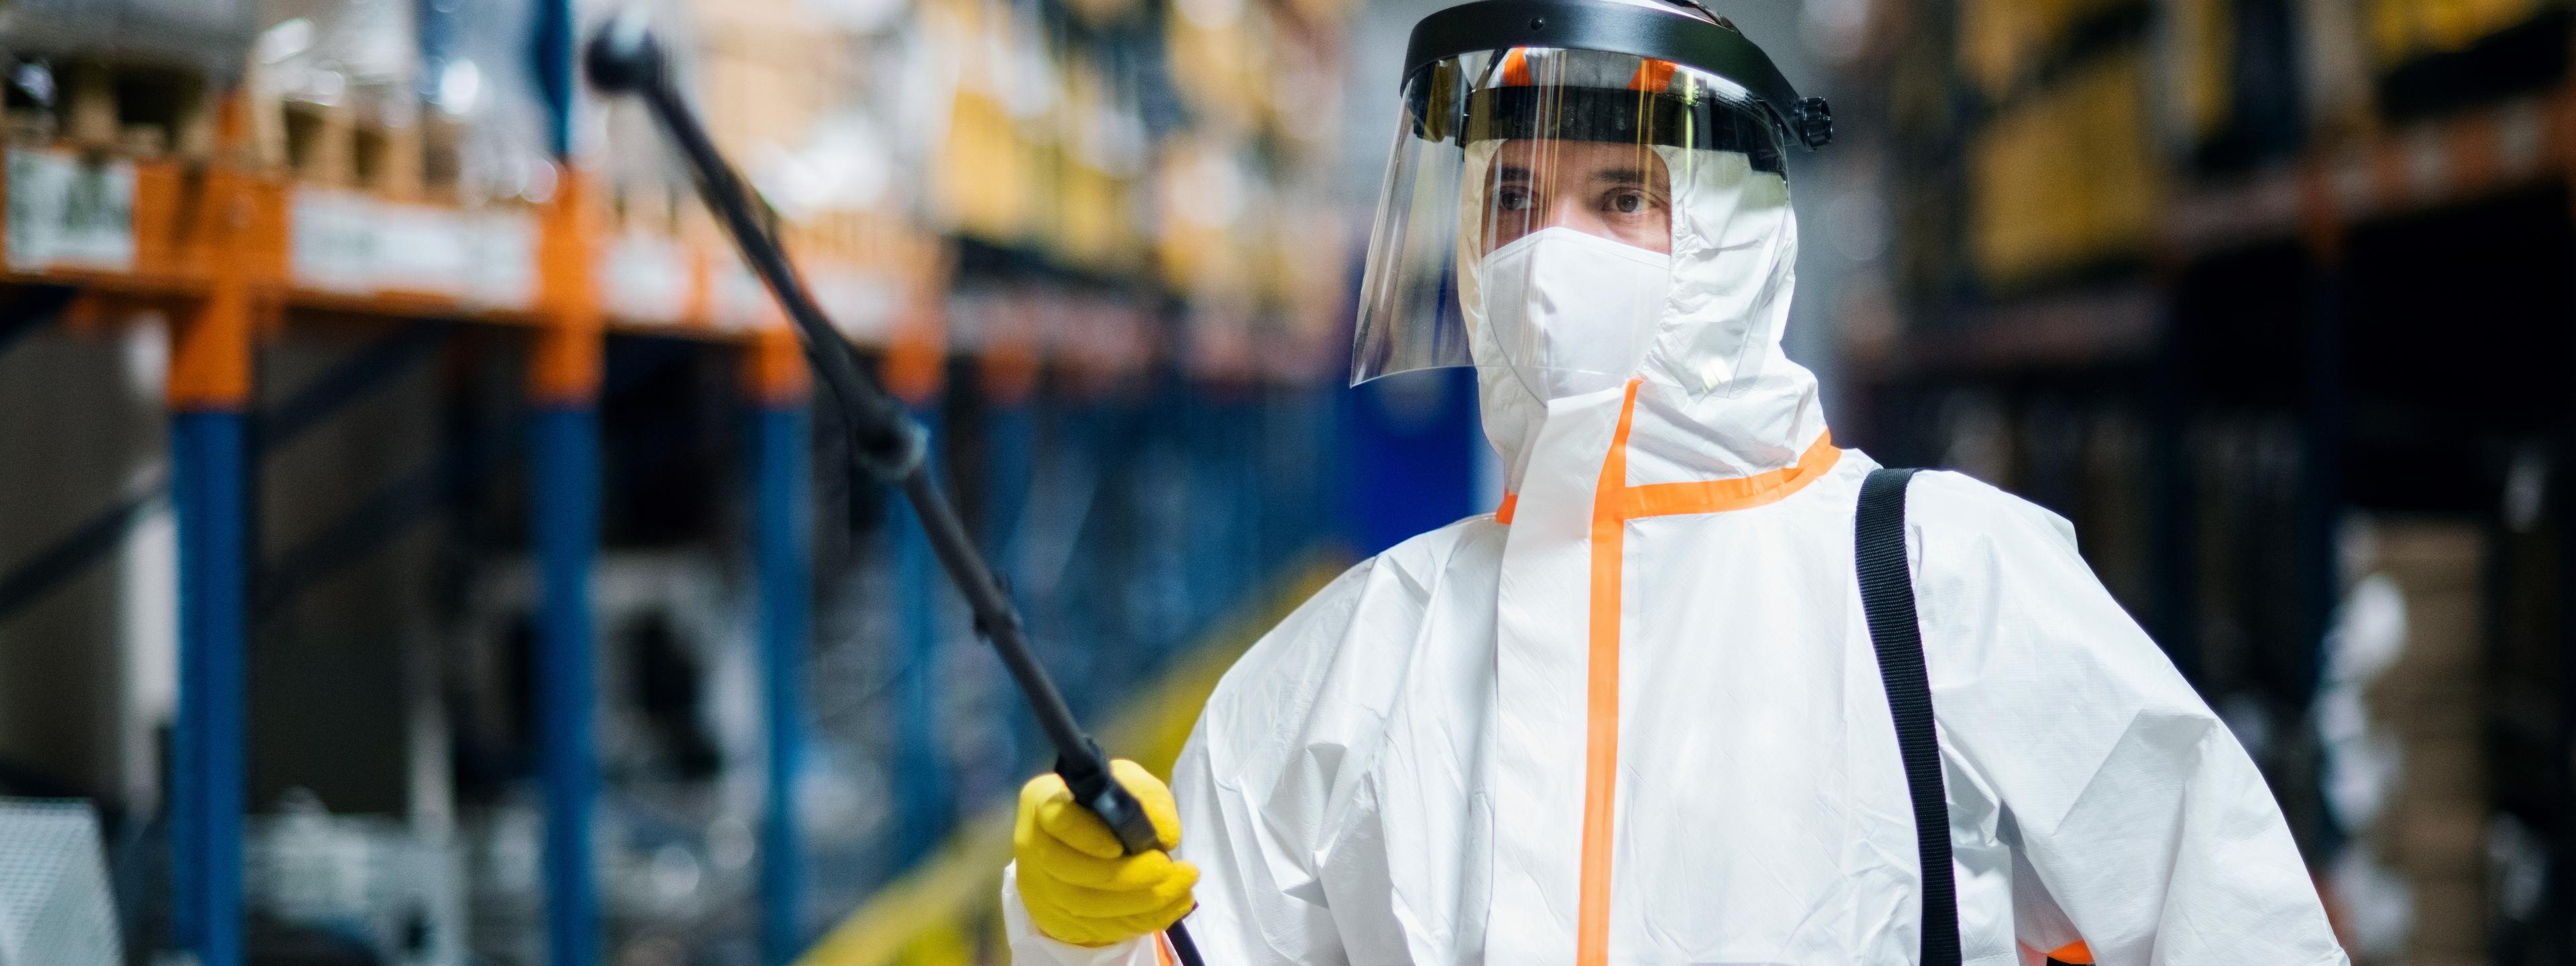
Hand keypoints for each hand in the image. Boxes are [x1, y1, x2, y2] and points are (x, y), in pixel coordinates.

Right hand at [1013, 759, 1197, 946]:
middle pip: (1070, 871)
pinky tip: (1173, 905)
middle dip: (1126, 875)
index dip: (1088, 836)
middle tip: (1167, 868)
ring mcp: (1041, 886)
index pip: (1057, 819)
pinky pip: (1099, 927)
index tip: (1121, 845)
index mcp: (1043, 801)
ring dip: (1140, 901)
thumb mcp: (1130, 785)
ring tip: (1182, 887)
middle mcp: (1033, 846)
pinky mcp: (1058, 917)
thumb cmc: (1108, 805)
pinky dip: (1141, 919)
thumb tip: (1165, 836)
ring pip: (1086, 906)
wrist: (1090, 841)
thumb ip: (1148, 799)